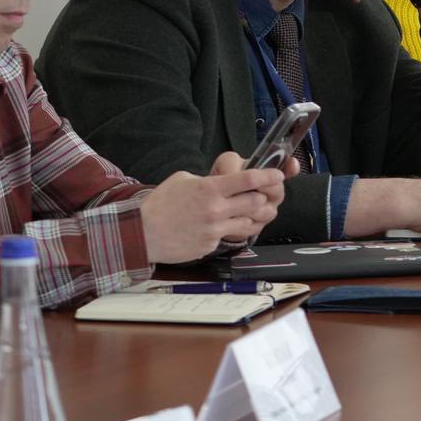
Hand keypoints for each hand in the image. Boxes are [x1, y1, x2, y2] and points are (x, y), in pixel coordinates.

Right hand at [139, 151, 287, 262]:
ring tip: (243, 211)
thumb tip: (223, 181)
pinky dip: (229, 230)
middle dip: (262, 197)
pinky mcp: (211, 245)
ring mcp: (215, 230)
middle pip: (256, 201)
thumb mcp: (182, 179)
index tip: (278, 175)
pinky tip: (219, 226)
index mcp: (209, 188)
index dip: (268, 176)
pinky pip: (230, 236)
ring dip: (250, 216)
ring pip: (248, 222)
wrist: (143, 233)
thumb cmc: (160, 204)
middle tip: (260, 194)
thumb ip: (207, 179)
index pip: (249, 179)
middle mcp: (216, 209)